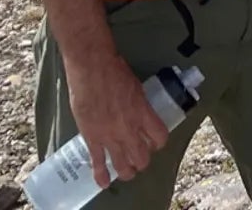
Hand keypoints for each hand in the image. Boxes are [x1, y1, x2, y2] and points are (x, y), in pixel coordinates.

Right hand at [65, 43, 170, 188]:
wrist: (92, 68)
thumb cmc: (115, 71)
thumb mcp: (137, 87)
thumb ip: (138, 104)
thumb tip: (137, 111)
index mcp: (143, 112)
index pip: (160, 136)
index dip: (159, 142)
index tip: (155, 142)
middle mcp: (129, 128)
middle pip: (142, 155)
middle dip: (143, 160)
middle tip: (140, 159)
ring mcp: (110, 135)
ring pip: (123, 163)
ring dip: (127, 171)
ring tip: (128, 172)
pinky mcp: (92, 138)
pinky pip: (98, 162)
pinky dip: (101, 174)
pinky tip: (105, 183)